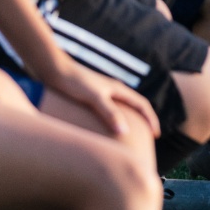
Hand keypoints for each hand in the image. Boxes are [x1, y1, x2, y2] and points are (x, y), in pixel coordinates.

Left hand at [45, 54, 159, 137]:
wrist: (53, 70)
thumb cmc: (74, 82)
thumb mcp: (94, 97)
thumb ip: (109, 113)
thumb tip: (125, 131)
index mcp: (118, 89)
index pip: (142, 104)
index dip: (150, 119)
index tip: (155, 135)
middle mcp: (112, 90)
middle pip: (134, 106)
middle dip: (142, 121)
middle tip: (146, 138)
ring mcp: (101, 93)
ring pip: (120, 109)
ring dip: (128, 121)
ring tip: (127, 138)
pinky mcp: (89, 97)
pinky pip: (107, 112)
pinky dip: (112, 122)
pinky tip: (102, 132)